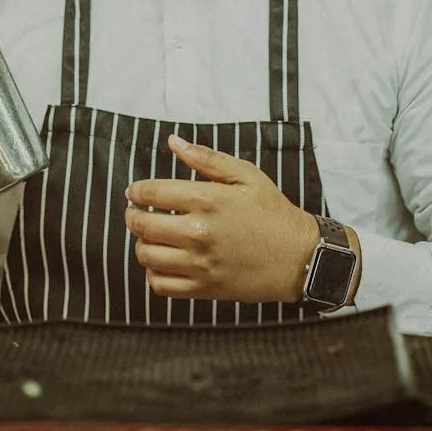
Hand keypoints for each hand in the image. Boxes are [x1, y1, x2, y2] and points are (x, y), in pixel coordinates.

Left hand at [124, 134, 321, 303]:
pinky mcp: (204, 288)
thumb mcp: (245, 175)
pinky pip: (161, 285)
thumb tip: (174, 142)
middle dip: (132, 216)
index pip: (152, 193)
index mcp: (207, 200)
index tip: (135, 192)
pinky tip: (162, 261)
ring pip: (147, 256)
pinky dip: (153, 273)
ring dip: (141, 244)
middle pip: (143, 225)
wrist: (298, 257)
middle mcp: (198, 232)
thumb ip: (206, 158)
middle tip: (136, 212)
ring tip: (149, 237)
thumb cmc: (272, 213)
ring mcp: (200, 264)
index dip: (137, 191)